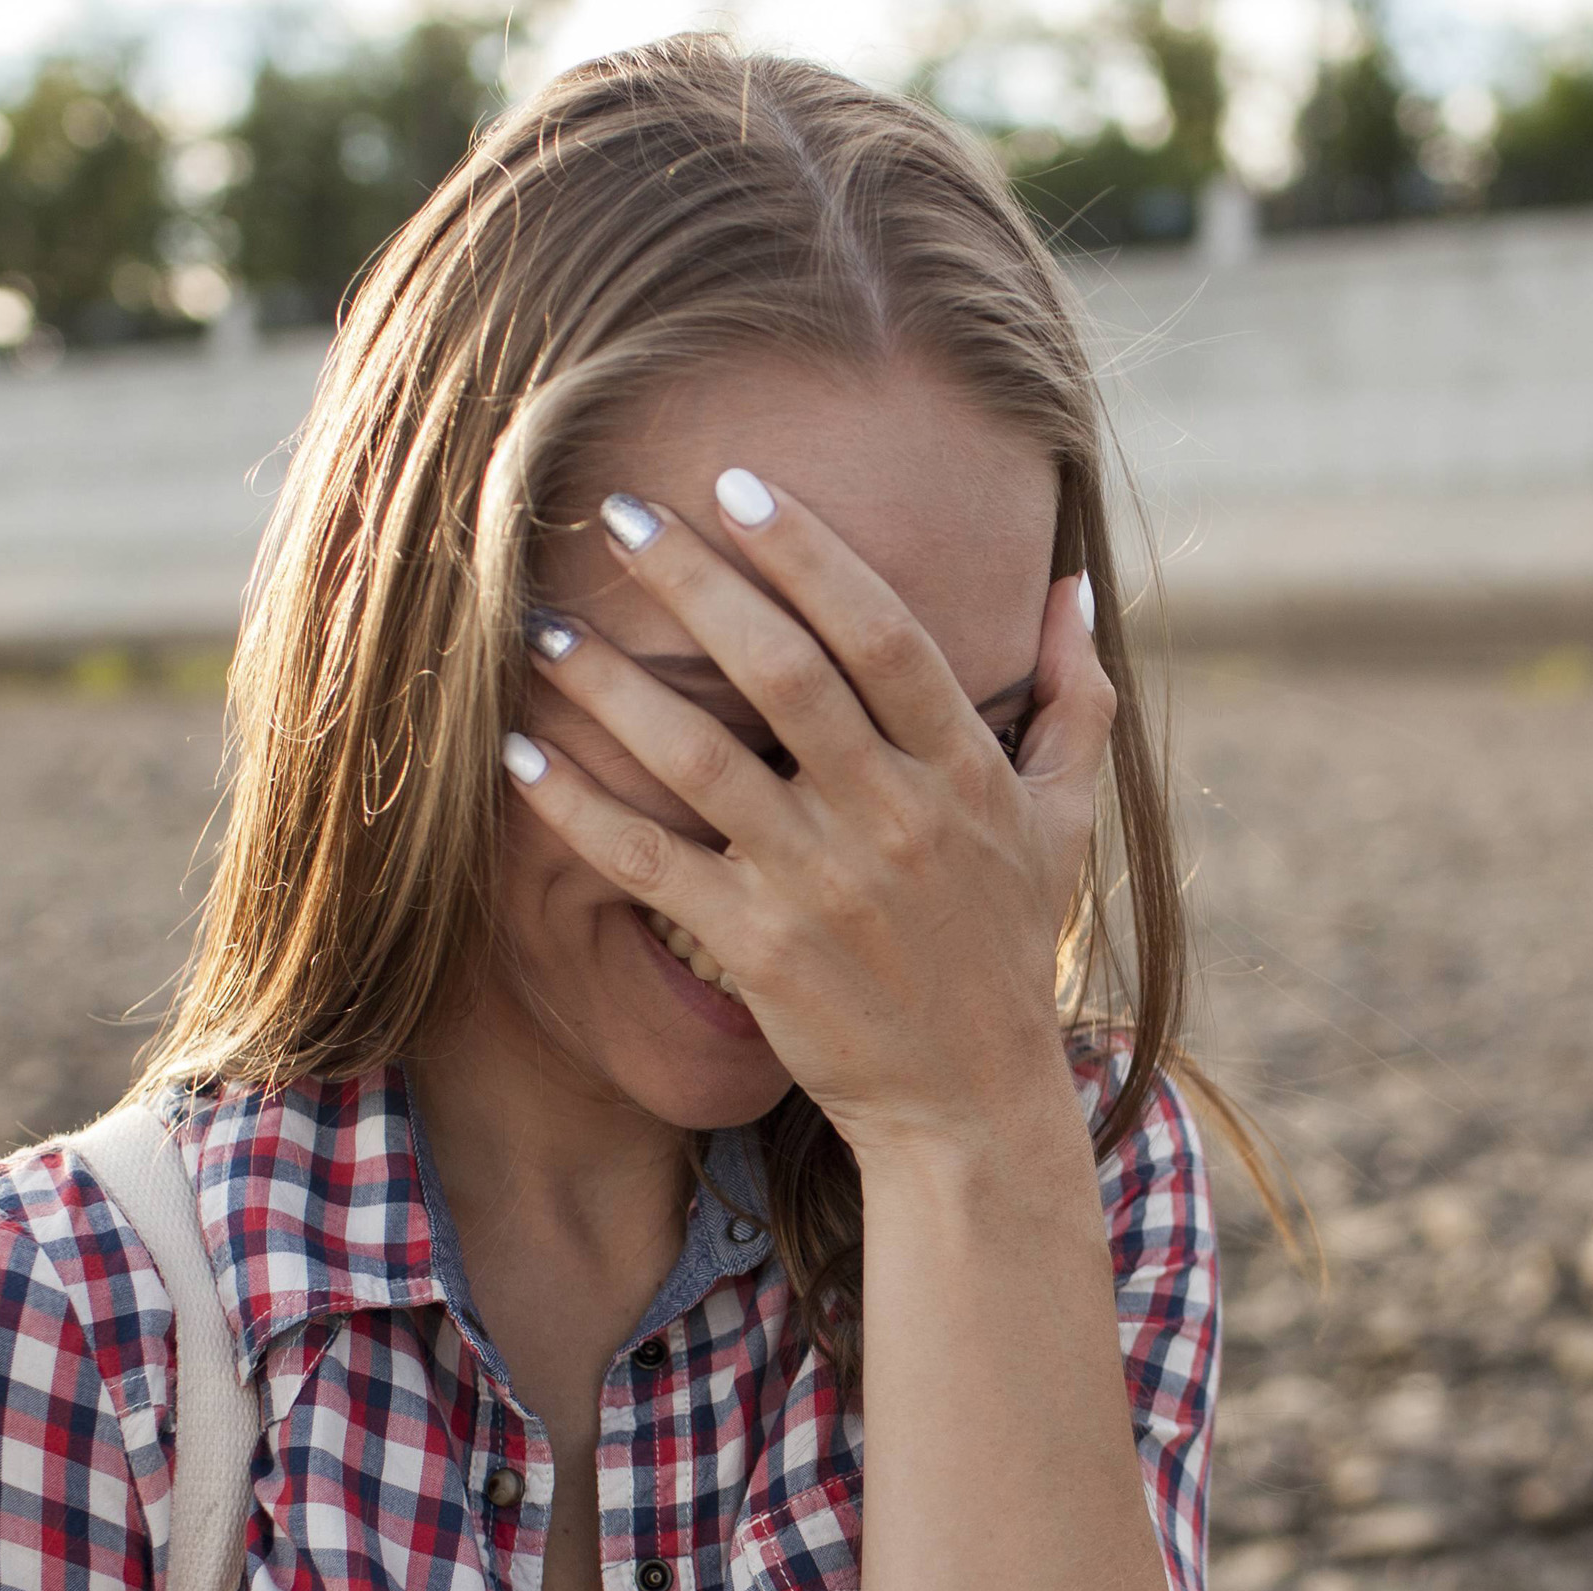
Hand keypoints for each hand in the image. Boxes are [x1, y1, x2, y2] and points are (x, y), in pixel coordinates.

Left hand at [501, 468, 1109, 1159]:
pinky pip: (649, 860)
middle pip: (780, 670)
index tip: (737, 486)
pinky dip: (579, 805)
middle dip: (693, 581)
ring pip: (698, 756)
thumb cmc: (1007, 948)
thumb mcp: (1066, 822)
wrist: (970, 1102)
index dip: (807, 552)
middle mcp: (892, 817)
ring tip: (546, 622)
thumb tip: (1066, 586)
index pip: (884, 633)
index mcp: (964, 772)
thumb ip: (1074, 699)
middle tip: (620, 513)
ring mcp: (820, 884)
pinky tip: (518, 752)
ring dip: (613, 682)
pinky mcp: (756, 948)